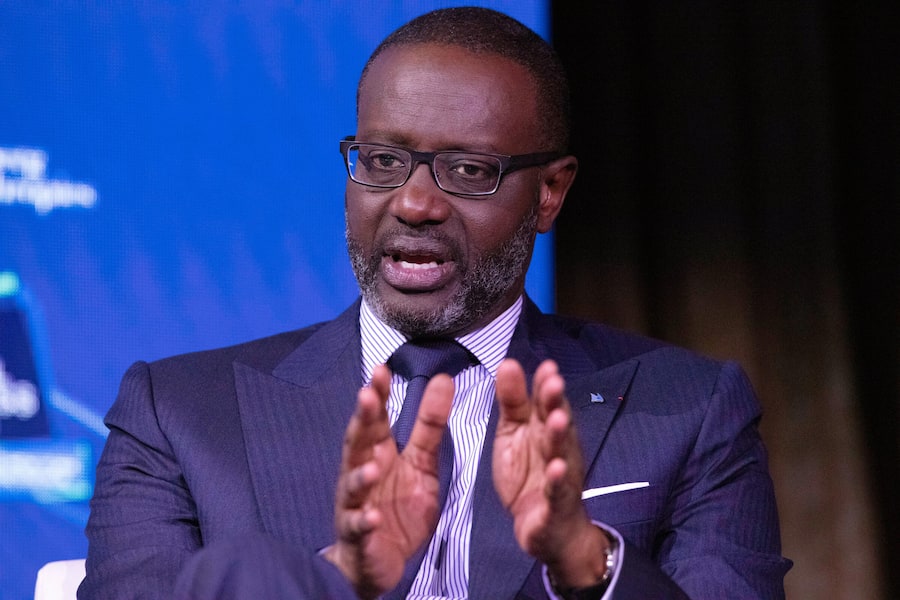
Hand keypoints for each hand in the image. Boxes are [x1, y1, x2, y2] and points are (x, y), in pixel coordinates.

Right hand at [324, 364, 452, 598]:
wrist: (375, 560)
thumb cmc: (395, 506)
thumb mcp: (422, 463)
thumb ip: (430, 425)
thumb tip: (443, 379)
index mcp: (379, 453)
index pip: (376, 420)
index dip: (378, 395)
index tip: (381, 369)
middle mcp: (361, 473)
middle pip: (358, 443)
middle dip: (362, 421)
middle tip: (366, 396)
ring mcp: (355, 505)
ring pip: (354, 486)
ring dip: (361, 476)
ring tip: (373, 467)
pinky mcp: (359, 536)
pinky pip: (359, 527)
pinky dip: (364, 522)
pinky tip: (371, 517)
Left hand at [493, 359, 611, 587]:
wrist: (547, 528)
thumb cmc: (530, 475)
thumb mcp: (513, 433)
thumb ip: (512, 401)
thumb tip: (508, 364)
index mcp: (543, 430)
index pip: (546, 403)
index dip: (545, 385)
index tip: (546, 366)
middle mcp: (557, 448)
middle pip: (557, 423)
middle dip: (556, 403)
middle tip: (554, 382)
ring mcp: (559, 476)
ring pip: (561, 453)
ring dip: (560, 436)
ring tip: (557, 419)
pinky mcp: (555, 504)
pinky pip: (557, 491)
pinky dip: (558, 480)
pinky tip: (557, 468)